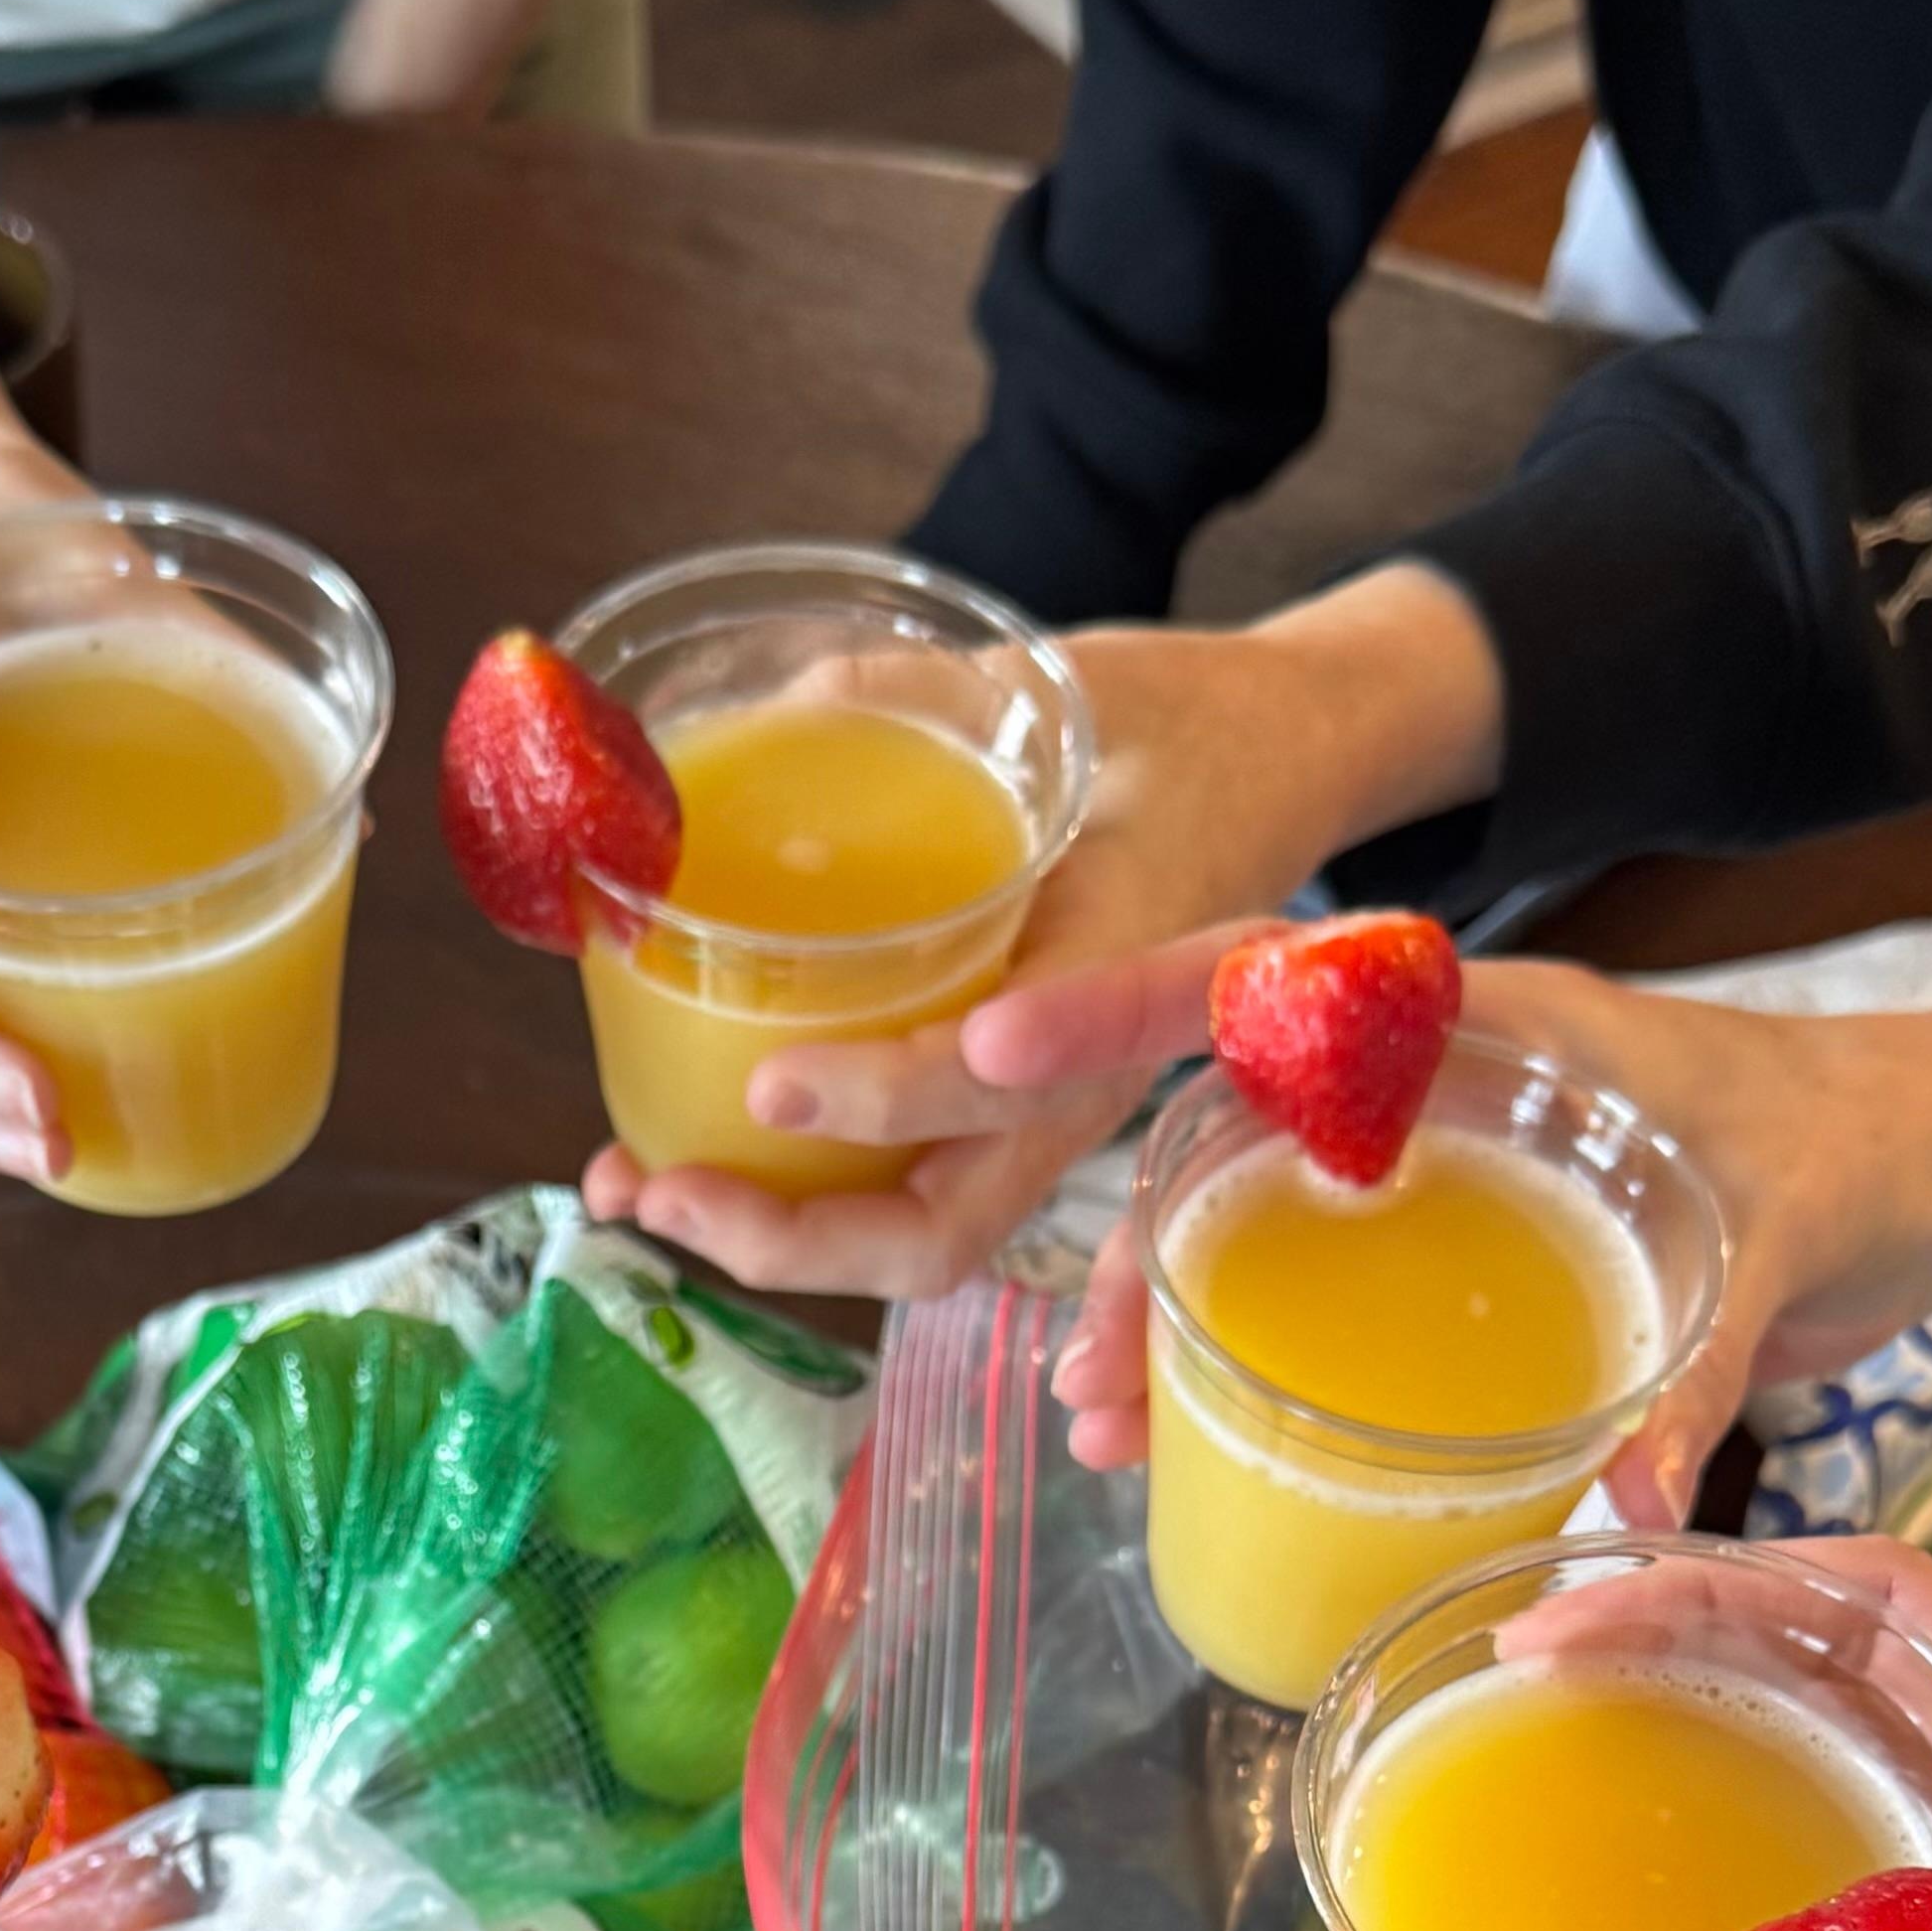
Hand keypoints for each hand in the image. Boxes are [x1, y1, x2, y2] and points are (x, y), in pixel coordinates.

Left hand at [600, 582, 1498, 1310]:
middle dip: (797, 1237)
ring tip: (643, 1188)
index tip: (772, 1084)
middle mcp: (1089, 1080)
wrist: (1289, 761)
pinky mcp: (1012, 1109)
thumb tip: (781, 708)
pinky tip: (696, 1161)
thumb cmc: (1189, 726)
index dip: (890, 1097)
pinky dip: (804, 1203)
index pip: (1008, 1083)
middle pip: (948, 1226)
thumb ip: (933, 699)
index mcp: (1129, 973)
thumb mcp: (1077, 690)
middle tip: (666, 1187)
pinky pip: (912, 1190)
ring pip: (920, 1234)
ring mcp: (1051, 1111)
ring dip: (779, 1240)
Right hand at [1038, 942, 1931, 1478]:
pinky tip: (1197, 1446)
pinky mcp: (1474, 1245)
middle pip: (1226, 1123)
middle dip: (1115, 1231)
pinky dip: (1255, 1359)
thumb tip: (1619, 1511)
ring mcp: (1449, 1163)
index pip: (1270, 974)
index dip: (1122, 1003)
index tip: (999, 1040)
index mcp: (1491, 1019)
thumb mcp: (1780, 1248)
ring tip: (1101, 1431)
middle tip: (1068, 1372)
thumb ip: (1694, 1369)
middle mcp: (1443, 1080)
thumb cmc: (1872, 1150)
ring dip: (1168, 1318)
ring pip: (1260, 1219)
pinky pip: (1326, 1286)